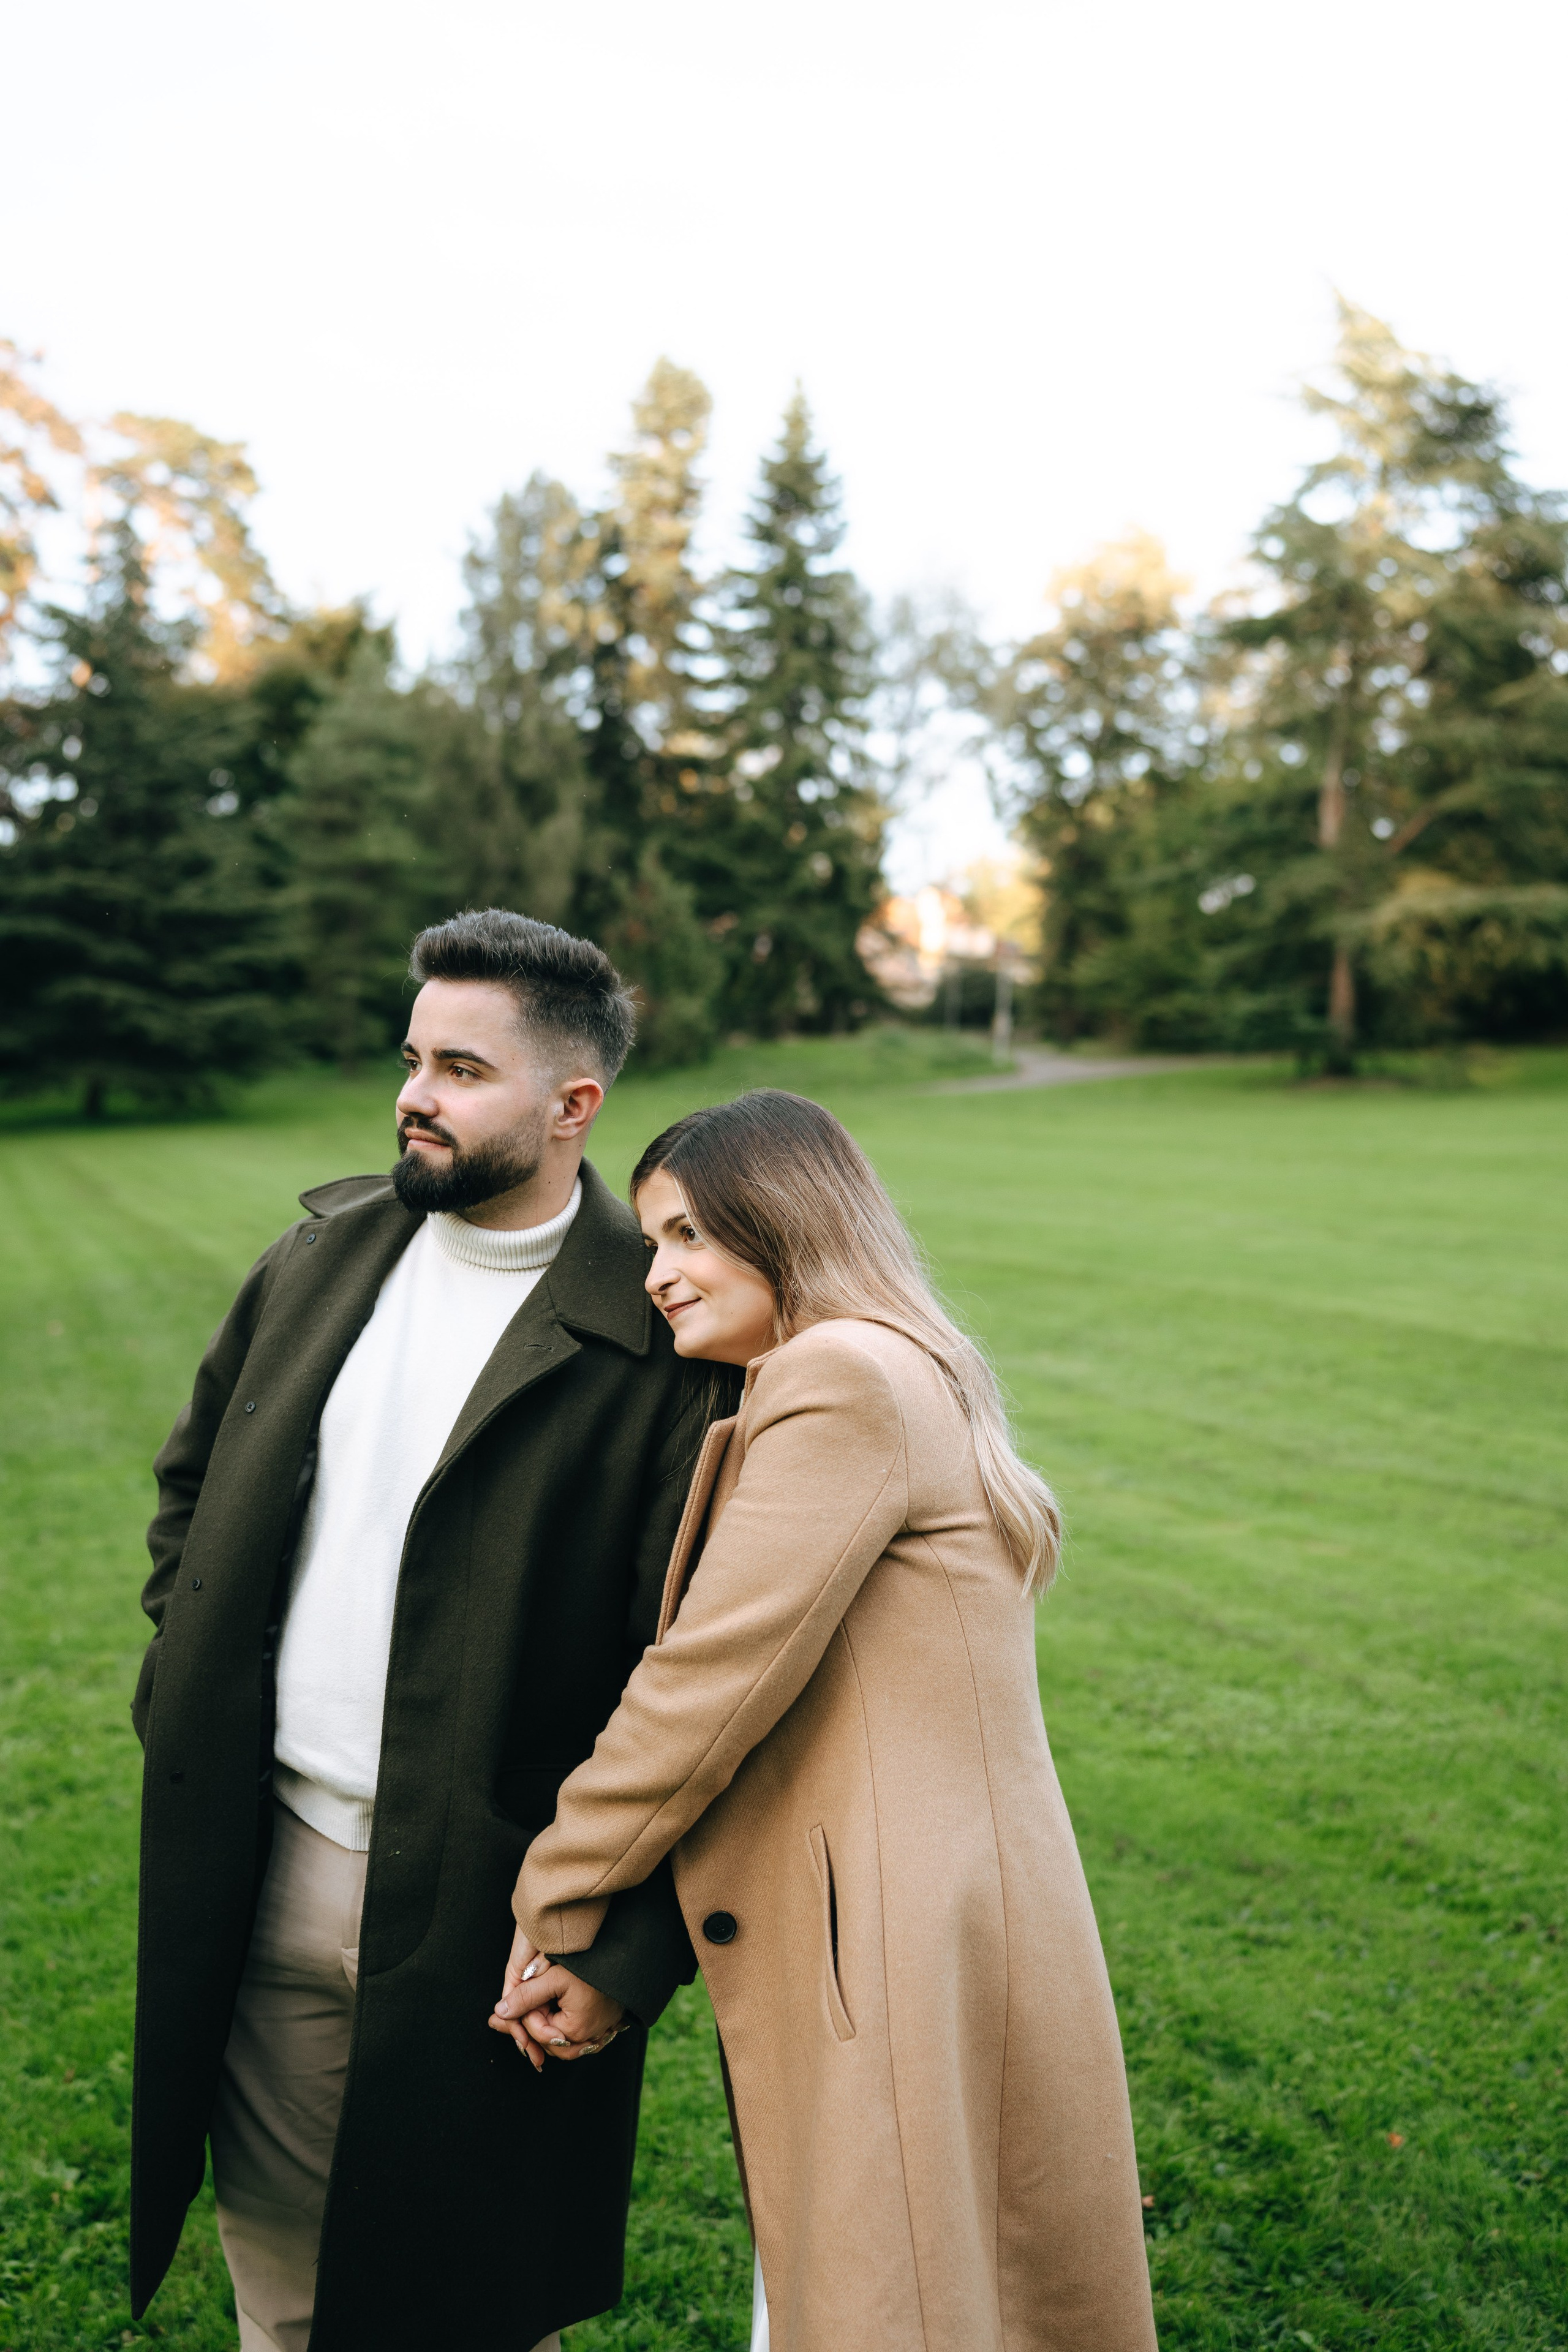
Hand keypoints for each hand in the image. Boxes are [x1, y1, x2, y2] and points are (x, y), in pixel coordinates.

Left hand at [489, 1922, 625, 2071]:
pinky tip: (550, 2017)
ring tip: (526, 2015)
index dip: (520, 2017)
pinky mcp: (603, 2028)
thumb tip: (499, 2012)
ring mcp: (597, 2035)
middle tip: (506, 2017)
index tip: (505, 2007)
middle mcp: (587, 2039)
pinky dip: (559, 2031)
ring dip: (543, 2030)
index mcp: (575, 2030)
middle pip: (548, 2041)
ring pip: (560, 2042)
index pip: (537, 2031)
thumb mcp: (555, 1977)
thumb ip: (526, 1996)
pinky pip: (575, 2039)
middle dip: (529, 2027)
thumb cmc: (592, 1966)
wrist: (628, 1958)